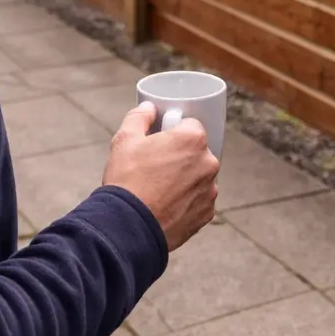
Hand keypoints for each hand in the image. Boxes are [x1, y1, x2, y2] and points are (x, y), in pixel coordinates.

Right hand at [103, 103, 219, 251]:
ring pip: (198, 176)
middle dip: (180, 156)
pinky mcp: (206, 213)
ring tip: (159, 188)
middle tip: (157, 166)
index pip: (190, 126)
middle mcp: (208, 163)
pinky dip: (186, 200)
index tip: (161, 141)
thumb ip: (139, 118)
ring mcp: (210, 190)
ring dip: (185, 179)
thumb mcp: (125, 140)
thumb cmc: (127, 180)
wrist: (129, 227)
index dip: (174, 132)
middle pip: (197, 152)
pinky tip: (166, 204)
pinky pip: (198, 200)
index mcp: (193, 140)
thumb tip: (149, 108)